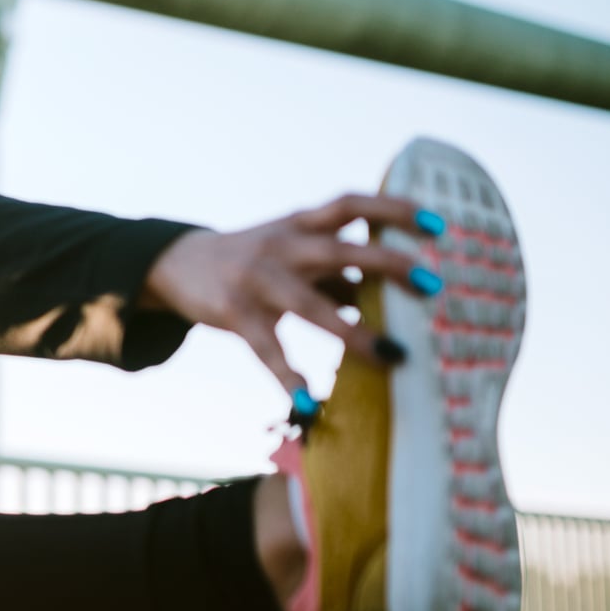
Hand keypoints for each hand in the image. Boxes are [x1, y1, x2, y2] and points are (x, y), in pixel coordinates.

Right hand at [138, 193, 437, 401]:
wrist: (173, 261)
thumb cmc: (250, 258)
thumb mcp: (289, 250)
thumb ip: (335, 269)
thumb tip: (387, 297)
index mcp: (298, 224)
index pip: (351, 205)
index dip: (393, 210)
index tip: (436, 225)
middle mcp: (280, 246)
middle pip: (340, 250)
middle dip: (388, 266)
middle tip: (433, 286)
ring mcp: (256, 280)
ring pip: (310, 306)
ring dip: (354, 333)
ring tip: (392, 356)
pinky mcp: (234, 313)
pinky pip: (266, 350)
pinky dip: (287, 378)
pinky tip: (308, 405)